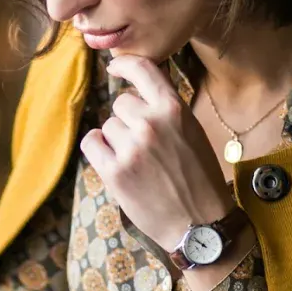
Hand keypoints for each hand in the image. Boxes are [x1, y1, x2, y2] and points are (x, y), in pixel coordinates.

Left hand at [80, 55, 233, 251]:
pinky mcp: (114, 171)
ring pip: (108, 127)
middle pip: (121, 104)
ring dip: (117, 141)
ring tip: (140, 163)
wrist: (200, 225)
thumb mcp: (192, 133)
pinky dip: (99, 150)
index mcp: (174, 109)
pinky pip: (91, 143)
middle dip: (129, 121)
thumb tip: (136, 93)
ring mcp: (131, 147)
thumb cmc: (199, 180)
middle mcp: (151, 123)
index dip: (125, 65)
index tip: (114, 68)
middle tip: (146, 146)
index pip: (143, 69)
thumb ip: (166, 111)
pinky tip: (115, 163)